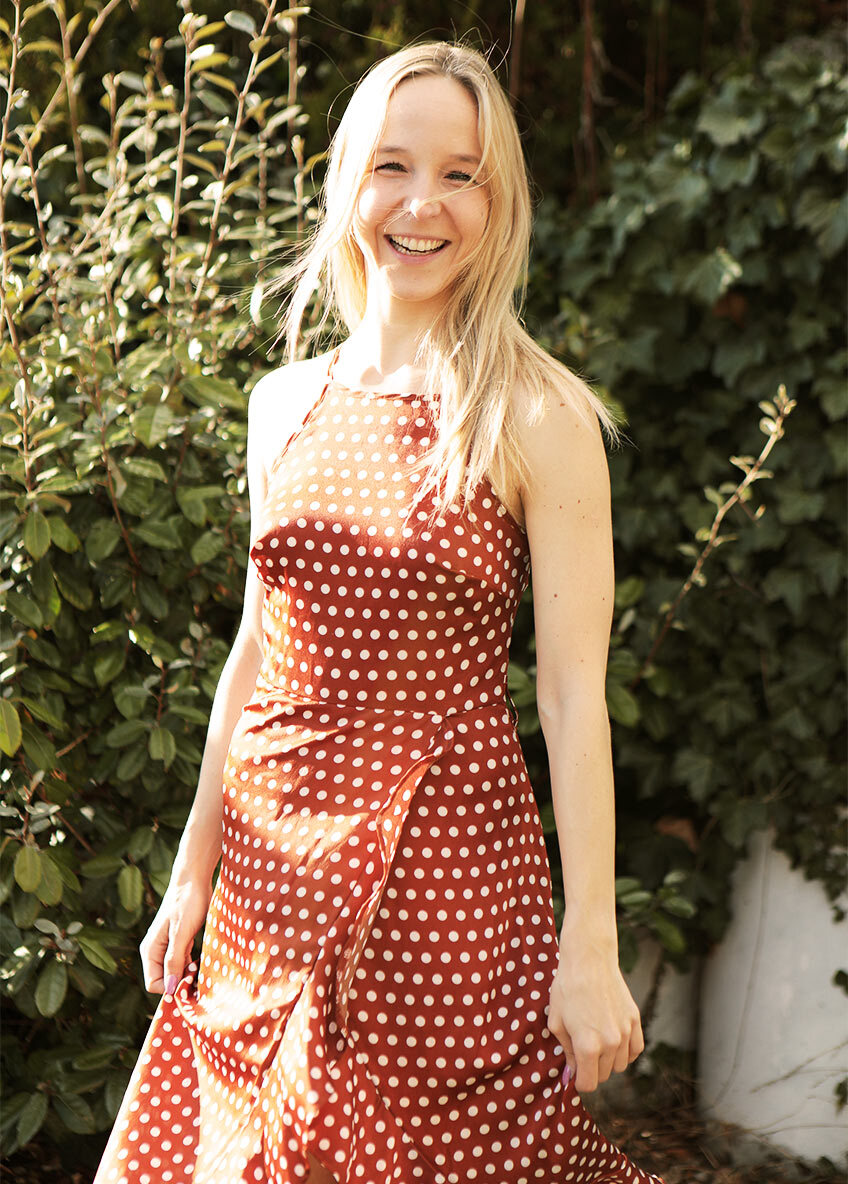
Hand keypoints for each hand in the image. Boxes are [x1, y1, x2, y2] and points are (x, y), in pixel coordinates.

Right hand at [138, 872, 211, 995]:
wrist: (194, 879)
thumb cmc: (187, 903)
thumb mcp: (181, 933)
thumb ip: (174, 960)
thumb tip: (169, 990)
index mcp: (150, 950)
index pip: (154, 984)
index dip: (172, 987)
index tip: (191, 979)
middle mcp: (156, 951)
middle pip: (165, 981)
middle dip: (180, 983)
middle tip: (199, 974)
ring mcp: (167, 947)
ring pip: (175, 973)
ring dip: (188, 975)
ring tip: (203, 967)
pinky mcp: (180, 942)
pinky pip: (183, 963)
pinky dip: (192, 966)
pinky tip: (204, 961)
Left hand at [548, 927, 643, 1091]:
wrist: (589, 960)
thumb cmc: (566, 989)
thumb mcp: (556, 1022)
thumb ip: (566, 1052)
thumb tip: (573, 1073)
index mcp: (587, 1046)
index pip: (588, 1084)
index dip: (579, 1080)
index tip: (575, 1071)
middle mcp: (610, 1043)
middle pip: (603, 1076)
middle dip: (591, 1069)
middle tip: (582, 1050)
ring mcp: (625, 1032)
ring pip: (620, 1065)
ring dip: (608, 1060)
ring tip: (596, 1040)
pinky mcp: (635, 1020)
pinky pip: (635, 1050)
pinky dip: (626, 1051)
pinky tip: (614, 1040)